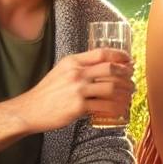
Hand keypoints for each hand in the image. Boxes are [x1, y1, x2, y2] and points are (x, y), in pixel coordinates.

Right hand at [15, 48, 133, 132]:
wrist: (30, 110)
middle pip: (111, 69)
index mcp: (72, 62)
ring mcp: (77, 89)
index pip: (102, 53)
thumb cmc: (48, 92)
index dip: (119, 56)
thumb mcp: (61, 71)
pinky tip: (121, 109)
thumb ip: (79, 67)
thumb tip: (104, 67)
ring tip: (129, 96)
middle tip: (132, 81)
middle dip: (126, 75)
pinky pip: (105, 105)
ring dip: (125, 92)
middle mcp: (76, 73)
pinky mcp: (78, 106)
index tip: (130, 60)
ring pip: (111, 87)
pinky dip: (117, 107)